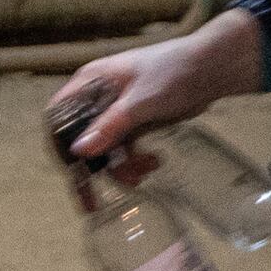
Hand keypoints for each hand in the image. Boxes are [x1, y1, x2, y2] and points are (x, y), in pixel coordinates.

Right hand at [47, 12, 266, 194]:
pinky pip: (123, 148)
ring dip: (118, 167)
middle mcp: (97, 96)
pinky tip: (152, 164)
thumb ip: (110, 125)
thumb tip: (78, 151)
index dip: (60, 146)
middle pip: (80, 138)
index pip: (58, 117)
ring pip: (104, 149)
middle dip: (92, 168)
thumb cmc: (174, 72)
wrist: (211, 68)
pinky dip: (132, 161)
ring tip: (143, 173)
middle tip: (93, 202)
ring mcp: (116, 109)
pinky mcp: (135, 121)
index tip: (72, 172)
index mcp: (90, 82)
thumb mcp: (140, 101)